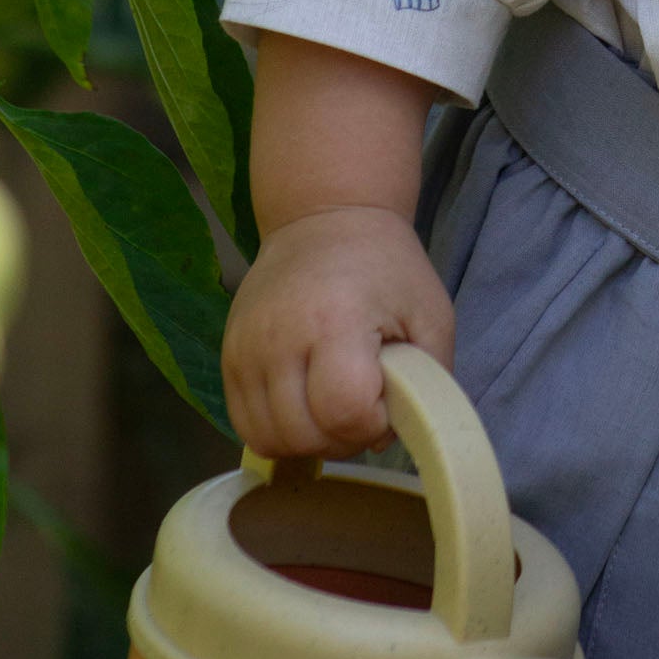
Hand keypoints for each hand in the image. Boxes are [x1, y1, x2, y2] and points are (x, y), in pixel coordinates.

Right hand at [222, 205, 455, 460]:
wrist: (323, 219)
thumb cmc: (385, 267)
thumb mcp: (431, 313)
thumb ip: (428, 382)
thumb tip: (388, 439)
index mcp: (335, 321)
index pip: (344, 412)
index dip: (372, 422)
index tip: (386, 396)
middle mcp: (278, 337)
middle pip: (303, 434)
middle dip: (342, 437)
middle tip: (363, 404)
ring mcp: (245, 348)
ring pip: (268, 438)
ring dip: (308, 440)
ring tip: (333, 405)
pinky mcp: (228, 356)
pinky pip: (245, 424)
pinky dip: (277, 430)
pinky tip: (304, 405)